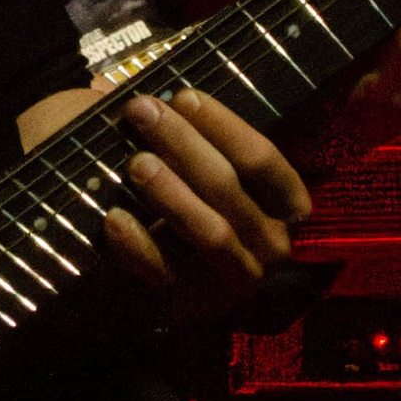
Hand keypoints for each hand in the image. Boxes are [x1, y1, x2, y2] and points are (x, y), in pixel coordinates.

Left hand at [106, 87, 312, 316]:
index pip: (263, 159)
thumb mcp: (208, 168)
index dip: (223, 125)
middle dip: (184, 144)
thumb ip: (204, 141)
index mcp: (286, 206)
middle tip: (142, 112)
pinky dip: (140, 245)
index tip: (181, 96)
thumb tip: (165, 97)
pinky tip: (113, 218)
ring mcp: (234, 279)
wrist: (160, 269)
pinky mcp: (193, 304)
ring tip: (135, 162)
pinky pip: (167, 275)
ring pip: (210, 233)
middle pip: (230, 188)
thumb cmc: (188, 198)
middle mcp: (271, 245)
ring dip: (171, 194)